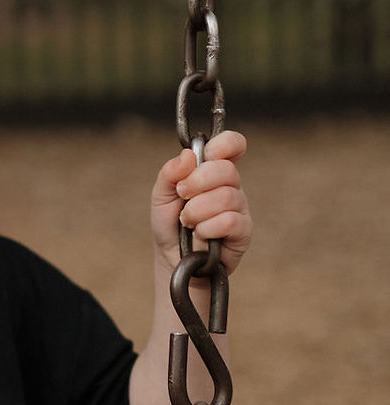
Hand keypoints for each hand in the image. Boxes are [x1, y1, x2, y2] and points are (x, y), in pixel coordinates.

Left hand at [151, 129, 251, 275]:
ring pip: (226, 197)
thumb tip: (188, 155)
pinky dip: (207, 227)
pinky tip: (200, 234)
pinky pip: (230, 221)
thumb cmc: (170, 225)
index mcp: (213, 170)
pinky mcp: (243, 232)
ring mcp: (239, 208)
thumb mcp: (161, 196)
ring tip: (186, 221)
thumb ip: (170, 173)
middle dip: (198, 181)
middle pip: (227, 170)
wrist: (172, 260)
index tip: (206, 155)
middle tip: (182, 195)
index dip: (224, 144)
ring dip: (198, 210)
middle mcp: (230, 186)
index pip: (233, 144)